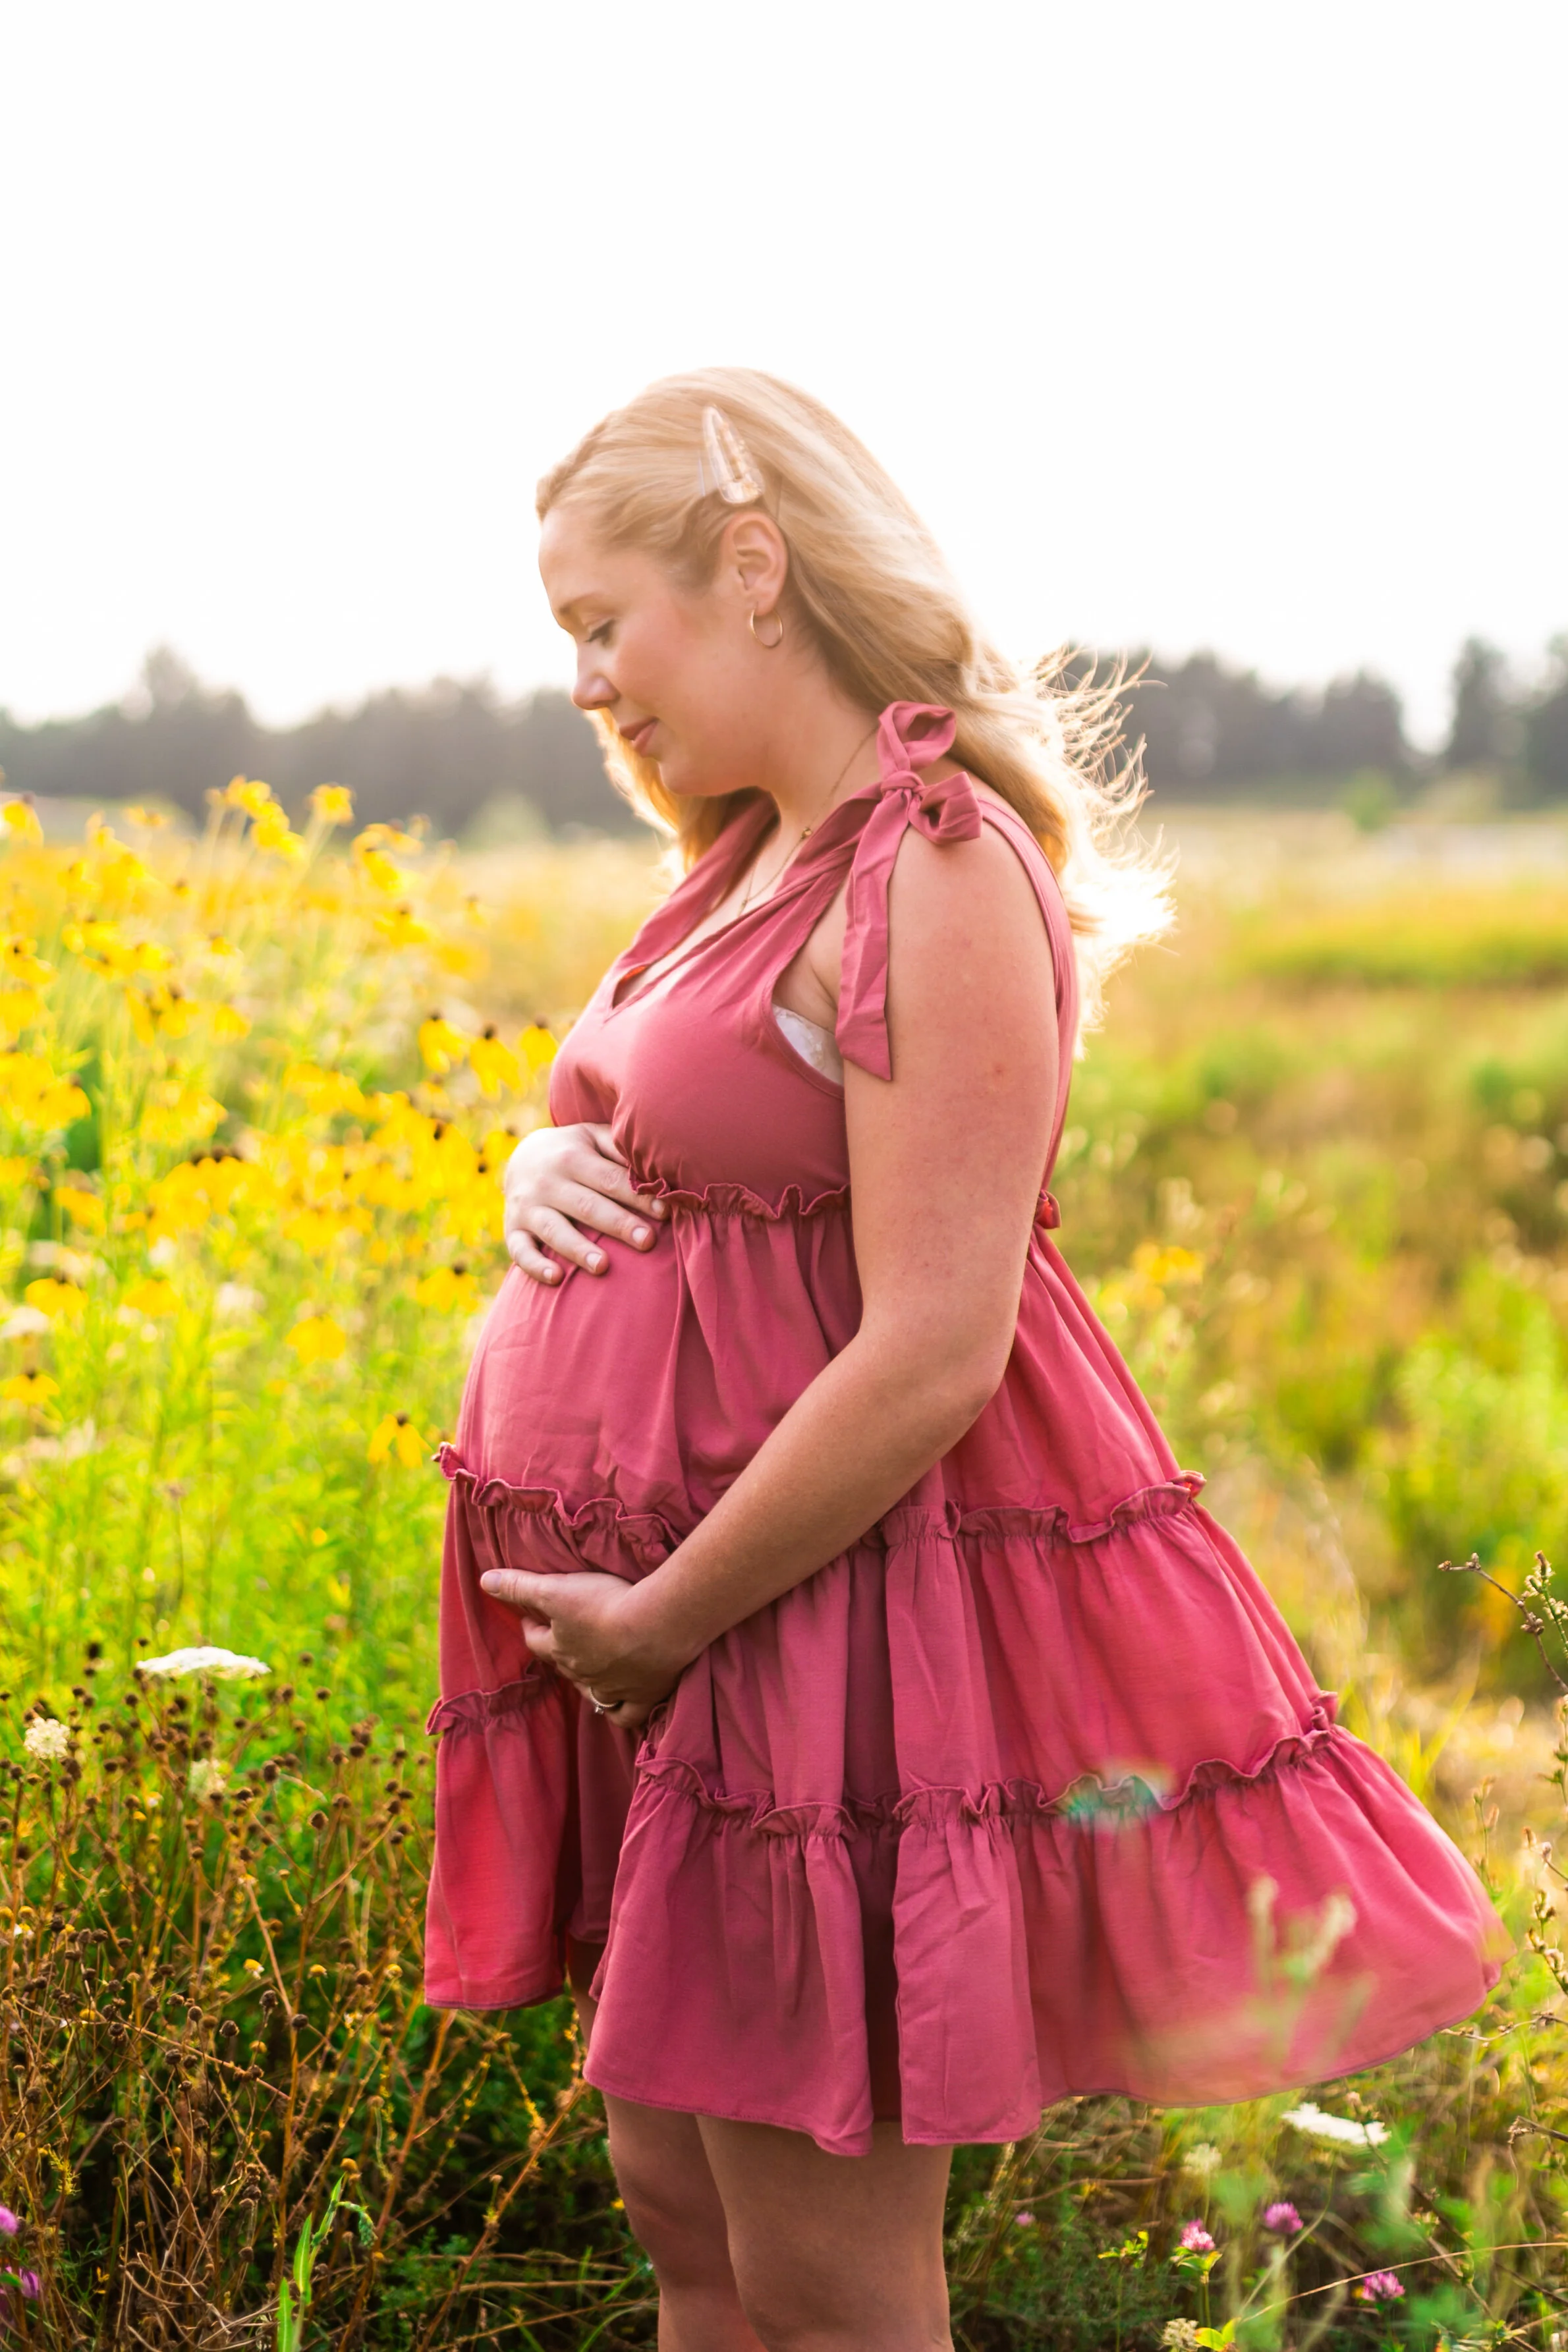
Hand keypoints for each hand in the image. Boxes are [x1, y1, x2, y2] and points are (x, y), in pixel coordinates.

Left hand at [478, 1566, 689, 1729]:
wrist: (656, 1626)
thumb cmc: (605, 1605)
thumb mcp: (557, 1589)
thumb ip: (521, 1586)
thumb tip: (484, 1580)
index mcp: (561, 1649)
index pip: (535, 1640)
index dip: (531, 1627)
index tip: (529, 1617)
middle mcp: (582, 1674)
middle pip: (563, 1664)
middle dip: (558, 1650)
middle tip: (561, 1635)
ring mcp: (611, 1688)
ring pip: (591, 1691)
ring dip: (585, 1680)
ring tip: (588, 1667)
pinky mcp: (642, 1696)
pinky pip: (625, 1714)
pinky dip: (618, 1712)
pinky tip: (616, 1705)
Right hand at [503, 1122, 665, 1285]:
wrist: (520, 1156)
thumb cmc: (573, 1151)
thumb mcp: (592, 1137)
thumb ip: (619, 1149)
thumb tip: (657, 1166)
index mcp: (572, 1157)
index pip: (611, 1179)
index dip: (637, 1197)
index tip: (664, 1213)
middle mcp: (548, 1182)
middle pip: (587, 1205)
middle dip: (617, 1224)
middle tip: (647, 1241)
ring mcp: (527, 1207)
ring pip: (554, 1230)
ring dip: (577, 1249)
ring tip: (602, 1266)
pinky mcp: (512, 1230)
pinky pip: (520, 1251)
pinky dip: (535, 1266)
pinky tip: (556, 1278)